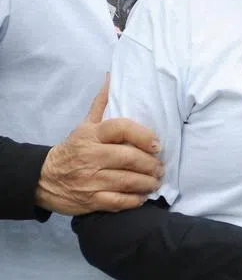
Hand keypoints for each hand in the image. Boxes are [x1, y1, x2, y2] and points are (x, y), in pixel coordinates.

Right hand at [35, 81, 163, 215]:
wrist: (42, 178)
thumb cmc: (73, 149)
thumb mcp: (84, 125)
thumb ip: (101, 103)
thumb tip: (112, 77)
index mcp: (91, 135)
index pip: (121, 128)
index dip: (143, 135)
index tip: (157, 144)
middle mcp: (91, 156)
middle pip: (128, 158)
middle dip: (150, 164)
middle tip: (160, 168)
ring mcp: (90, 180)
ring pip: (126, 181)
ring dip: (147, 183)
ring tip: (155, 182)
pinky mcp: (89, 200)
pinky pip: (117, 201)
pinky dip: (133, 200)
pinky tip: (142, 197)